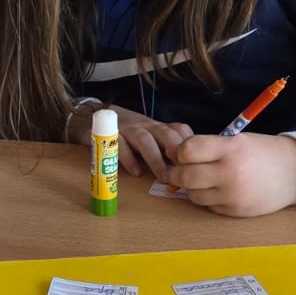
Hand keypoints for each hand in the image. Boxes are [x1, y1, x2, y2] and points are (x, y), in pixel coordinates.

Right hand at [67, 101, 191, 183]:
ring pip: (145, 140)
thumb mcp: (151, 139)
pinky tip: (136, 172)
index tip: (198, 164)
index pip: (180, 131)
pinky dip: (129, 158)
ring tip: (164, 177)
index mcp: (159, 127)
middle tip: (184, 172)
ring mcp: (128, 129)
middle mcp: (146, 126)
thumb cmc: (130, 134)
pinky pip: (120, 145)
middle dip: (177, 151)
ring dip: (156, 159)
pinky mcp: (110, 135)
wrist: (97, 117)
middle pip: (166, 133)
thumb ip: (166, 152)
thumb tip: (187, 174)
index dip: (190, 146)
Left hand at [165, 132, 295, 215]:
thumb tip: (175, 153)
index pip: (188, 150)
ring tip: (204, 179)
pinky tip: (220, 190)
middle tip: (180, 169)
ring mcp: (232, 195)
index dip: (180, 151)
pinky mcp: (235, 211)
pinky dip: (208, 198)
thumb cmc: (263, 152)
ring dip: (192, 188)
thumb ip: (209, 147)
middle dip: (177, 172)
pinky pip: (208, 206)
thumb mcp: (238, 141)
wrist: (295, 173)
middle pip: (184, 176)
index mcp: (231, 149)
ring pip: (193, 194)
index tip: (182, 152)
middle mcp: (230, 172)